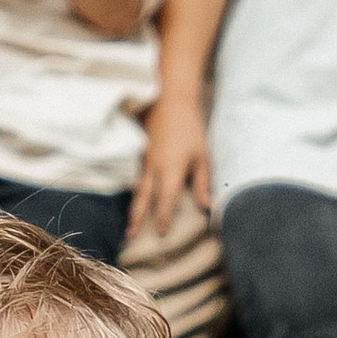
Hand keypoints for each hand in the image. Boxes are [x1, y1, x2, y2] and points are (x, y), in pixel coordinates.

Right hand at [130, 99, 211, 241]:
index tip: (160, 234)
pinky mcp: (141, 153)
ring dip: (134, 207)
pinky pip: (137, 177)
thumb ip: (202, 182)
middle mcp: (154, 169)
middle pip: (143, 199)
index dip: (162, 218)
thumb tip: (206, 207)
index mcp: (170, 171)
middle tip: (130, 236)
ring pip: (138, 189)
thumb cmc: (190, 128)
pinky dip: (136, 190)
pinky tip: (135, 199)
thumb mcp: (202, 156)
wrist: (170, 101)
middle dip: (137, 219)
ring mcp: (144, 161)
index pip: (164, 201)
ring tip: (129, 224)